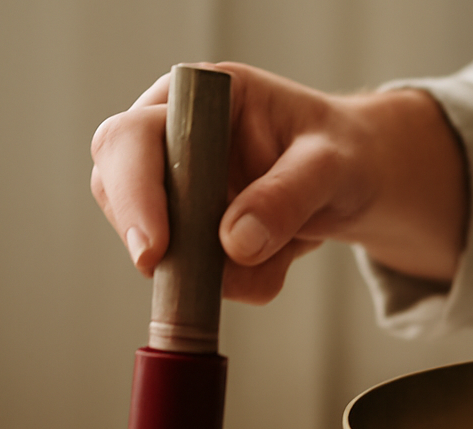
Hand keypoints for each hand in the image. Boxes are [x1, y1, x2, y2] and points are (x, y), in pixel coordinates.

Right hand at [90, 62, 467, 303]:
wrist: (356, 182)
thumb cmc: (343, 153)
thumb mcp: (332, 165)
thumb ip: (288, 195)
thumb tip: (235, 243)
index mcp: (199, 100)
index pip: (132, 137)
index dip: (133, 191)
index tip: (155, 247)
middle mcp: (173, 140)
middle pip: (115, 187)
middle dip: (149, 238)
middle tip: (190, 284)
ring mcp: (175, 191)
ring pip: (149, 241)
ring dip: (207, 270)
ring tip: (280, 252)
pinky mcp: (191, 235)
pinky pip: (193, 277)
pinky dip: (236, 283)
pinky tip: (278, 260)